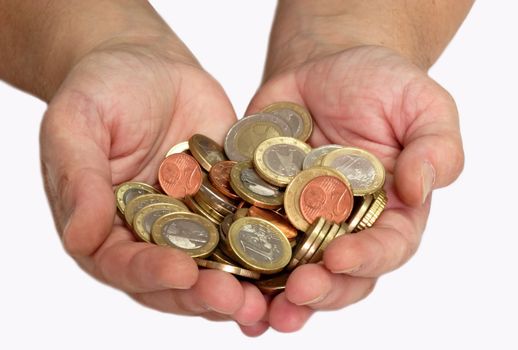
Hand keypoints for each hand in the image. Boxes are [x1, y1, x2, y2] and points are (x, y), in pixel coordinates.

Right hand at [40, 39, 266, 326]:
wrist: (150, 65)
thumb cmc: (102, 89)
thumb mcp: (76, 125)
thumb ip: (78, 180)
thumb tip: (80, 238)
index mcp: (106, 229)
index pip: (123, 264)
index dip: (150, 273)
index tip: (180, 272)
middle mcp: (152, 236)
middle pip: (176, 280)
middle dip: (204, 293)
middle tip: (235, 300)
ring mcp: (194, 224)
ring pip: (217, 266)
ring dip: (242, 286)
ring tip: (268, 298)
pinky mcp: (230, 205)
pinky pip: (250, 231)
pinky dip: (271, 250)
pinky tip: (295, 264)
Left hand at [244, 45, 463, 333]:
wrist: (323, 66)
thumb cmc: (381, 83)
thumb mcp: (422, 105)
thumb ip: (436, 147)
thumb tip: (419, 189)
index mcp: (391, 212)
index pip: (387, 248)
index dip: (366, 259)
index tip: (341, 258)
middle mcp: (346, 227)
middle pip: (338, 275)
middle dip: (320, 290)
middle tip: (297, 295)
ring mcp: (301, 222)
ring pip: (292, 272)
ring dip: (276, 296)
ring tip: (259, 312)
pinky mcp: (262, 208)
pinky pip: (248, 241)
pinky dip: (238, 267)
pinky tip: (223, 285)